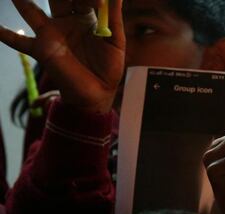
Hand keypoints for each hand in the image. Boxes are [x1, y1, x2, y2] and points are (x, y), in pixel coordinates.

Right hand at [0, 0, 124, 113]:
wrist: (97, 93)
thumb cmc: (108, 67)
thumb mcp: (115, 42)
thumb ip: (112, 18)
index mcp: (86, 16)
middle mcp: (65, 20)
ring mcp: (50, 33)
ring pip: (30, 10)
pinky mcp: (41, 49)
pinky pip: (18, 41)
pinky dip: (5, 34)